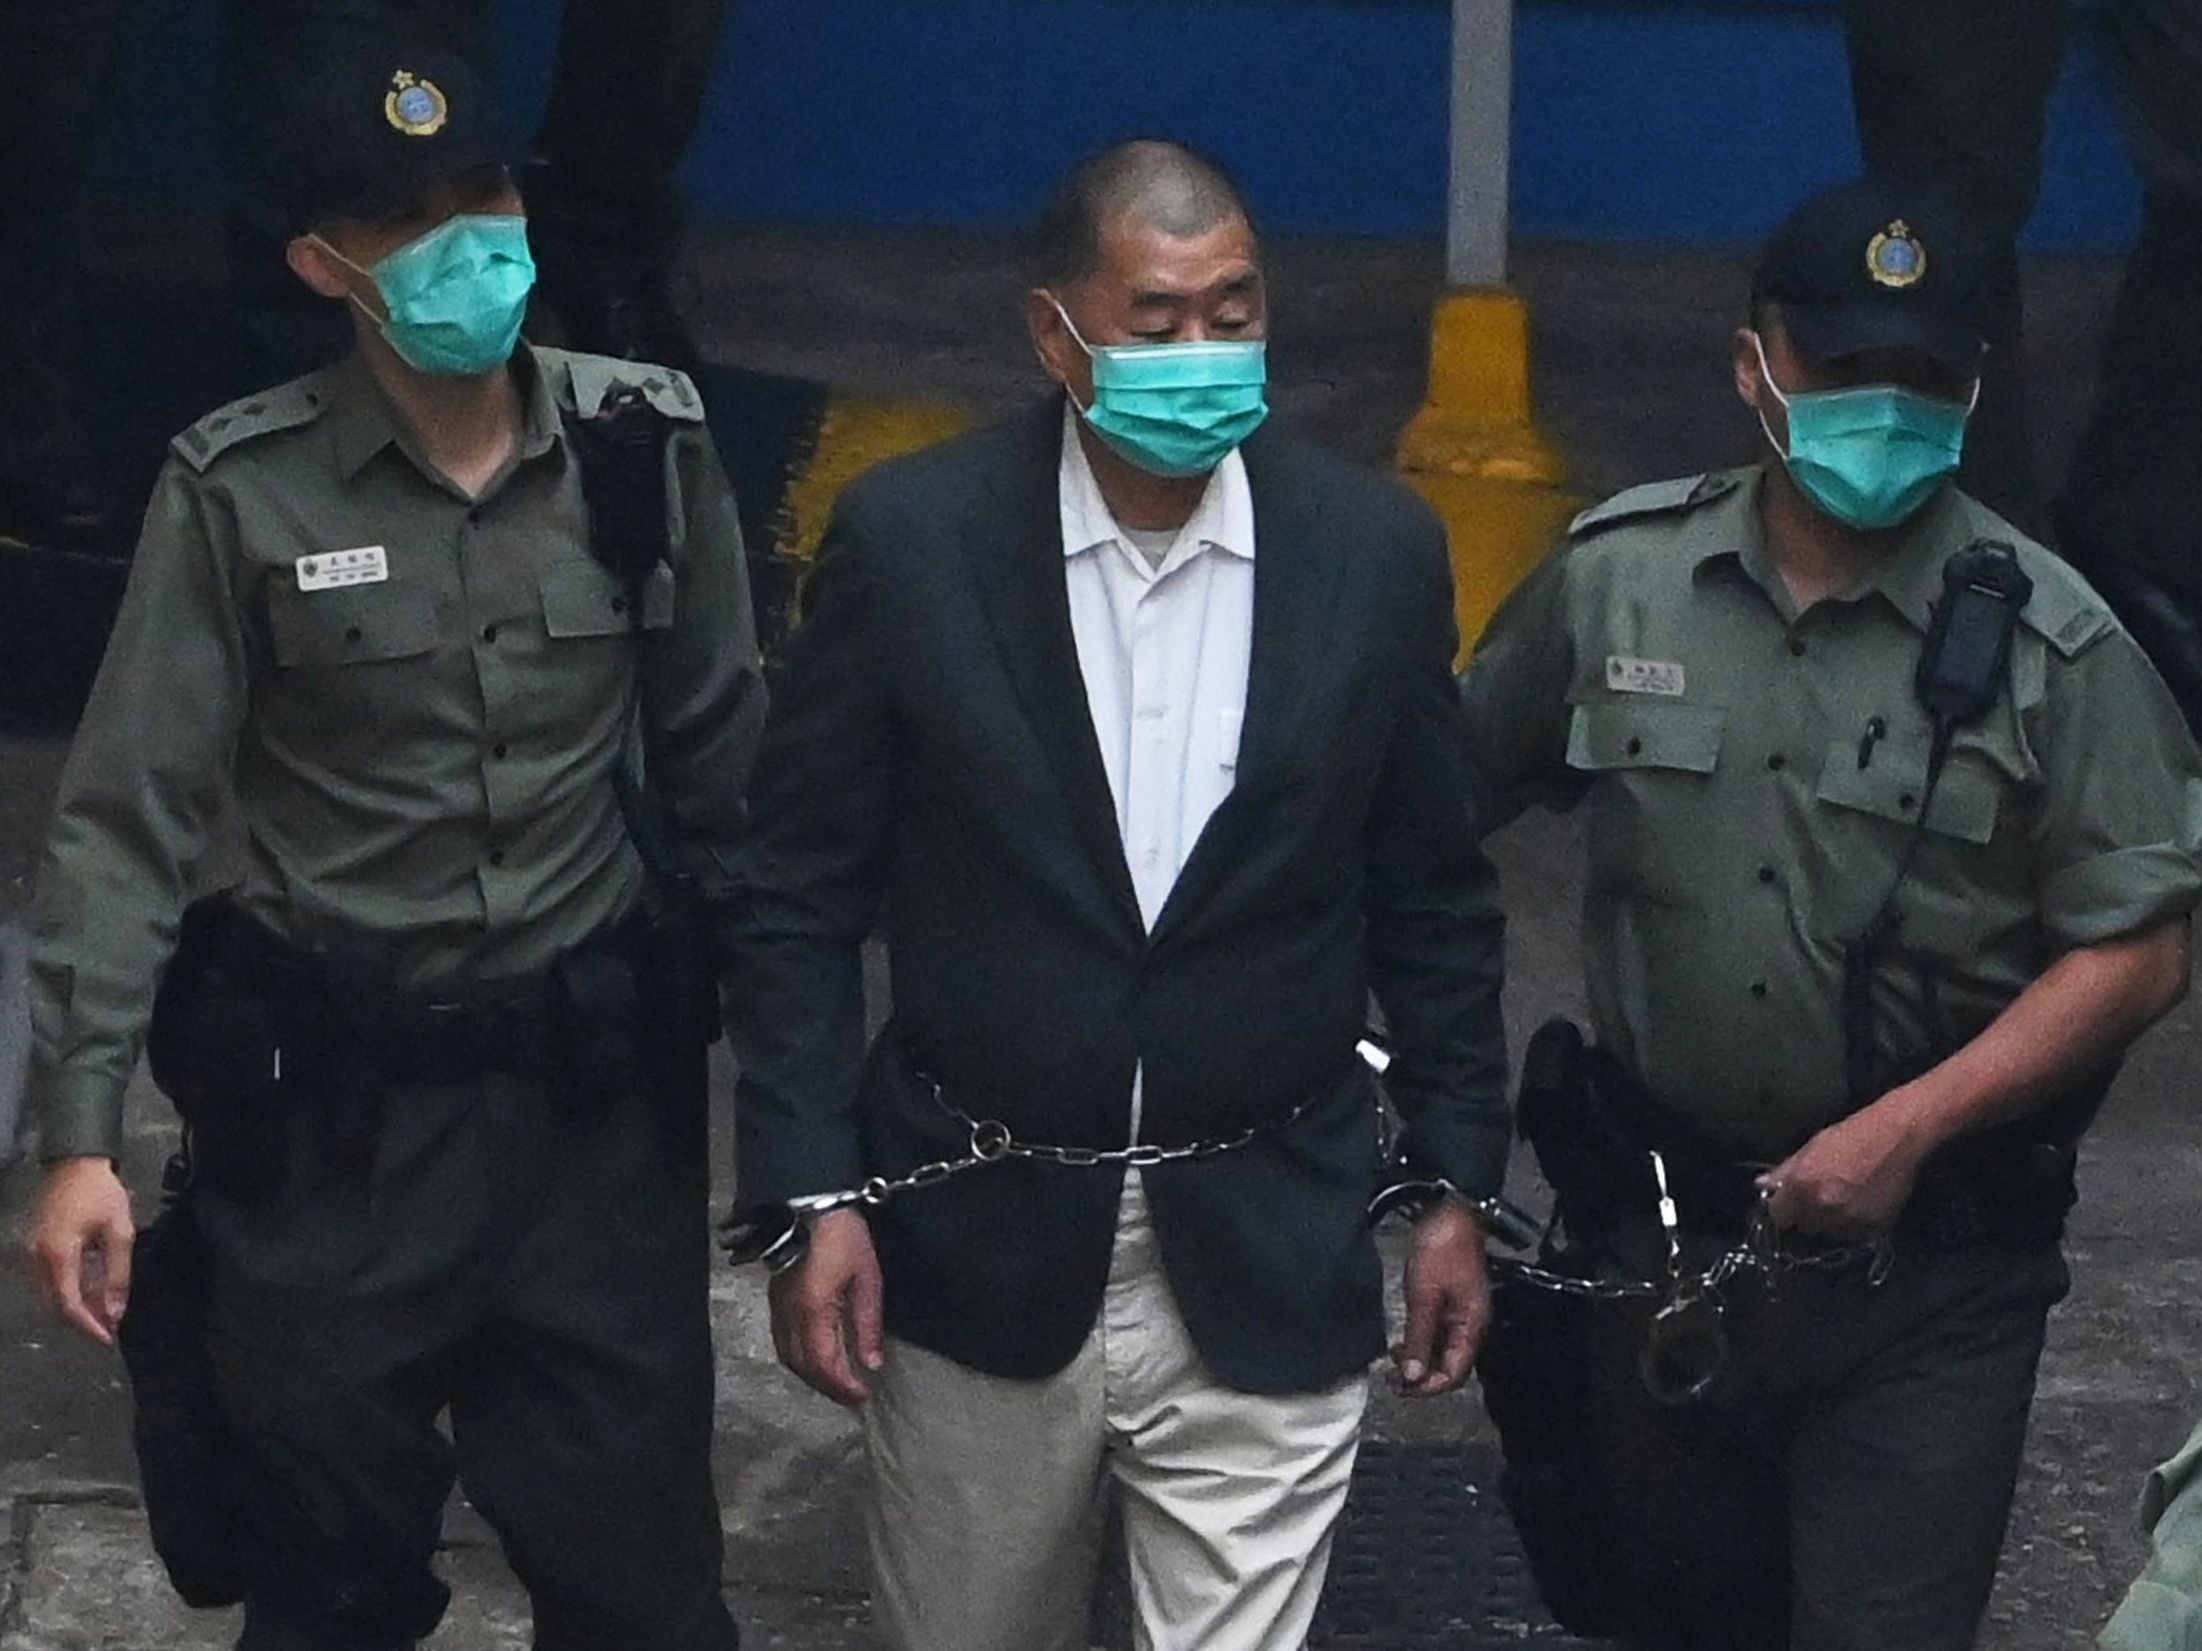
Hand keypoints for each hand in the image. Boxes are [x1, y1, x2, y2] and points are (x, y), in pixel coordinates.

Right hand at [24, 1156, 133, 1345]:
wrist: (75, 1160)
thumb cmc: (101, 1192)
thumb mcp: (119, 1232)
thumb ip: (118, 1274)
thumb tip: (116, 1311)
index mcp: (57, 1256)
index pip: (69, 1305)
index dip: (88, 1325)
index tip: (109, 1338)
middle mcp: (37, 1259)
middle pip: (55, 1304)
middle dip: (82, 1320)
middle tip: (110, 1328)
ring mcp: (31, 1252)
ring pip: (49, 1294)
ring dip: (75, 1307)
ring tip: (104, 1313)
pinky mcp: (33, 1246)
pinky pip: (48, 1280)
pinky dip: (67, 1291)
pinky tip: (89, 1292)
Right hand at [768, 1209, 884, 1406]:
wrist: (809, 1206)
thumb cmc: (844, 1238)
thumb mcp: (867, 1279)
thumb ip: (867, 1324)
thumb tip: (872, 1363)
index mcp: (814, 1312)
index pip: (824, 1364)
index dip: (842, 1386)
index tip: (862, 1395)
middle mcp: (790, 1316)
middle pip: (802, 1367)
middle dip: (827, 1387)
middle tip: (851, 1394)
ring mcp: (778, 1309)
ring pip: (788, 1357)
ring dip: (811, 1376)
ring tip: (835, 1381)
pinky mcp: (775, 1300)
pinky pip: (782, 1341)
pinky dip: (799, 1358)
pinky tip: (816, 1357)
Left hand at [1391, 1199, 1488, 1396]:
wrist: (1452, 1214)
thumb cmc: (1443, 1249)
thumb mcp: (1424, 1297)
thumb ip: (1419, 1338)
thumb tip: (1412, 1376)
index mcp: (1472, 1328)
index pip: (1454, 1375)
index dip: (1427, 1388)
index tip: (1400, 1387)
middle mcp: (1472, 1327)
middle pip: (1450, 1368)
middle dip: (1422, 1378)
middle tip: (1392, 1379)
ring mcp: (1463, 1316)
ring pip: (1444, 1354)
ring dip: (1420, 1362)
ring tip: (1393, 1363)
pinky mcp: (1453, 1305)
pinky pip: (1440, 1336)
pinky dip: (1422, 1344)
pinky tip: (1404, 1342)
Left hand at [1760, 1093, 1932, 1240]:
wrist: (1897, 1137)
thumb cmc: (1850, 1135)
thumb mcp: (1810, 1147)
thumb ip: (1784, 1170)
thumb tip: (1761, 1184)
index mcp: (1802, 1186)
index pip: (1779, 1217)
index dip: (1783, 1210)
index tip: (1789, 1205)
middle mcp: (1823, 1207)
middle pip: (1804, 1227)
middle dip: (1808, 1216)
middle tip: (1821, 1198)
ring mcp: (1850, 1220)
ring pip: (1830, 1234)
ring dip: (1832, 1223)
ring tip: (1844, 1200)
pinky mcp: (1874, 1227)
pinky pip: (1856, 1236)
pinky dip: (1856, 1226)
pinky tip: (1861, 1205)